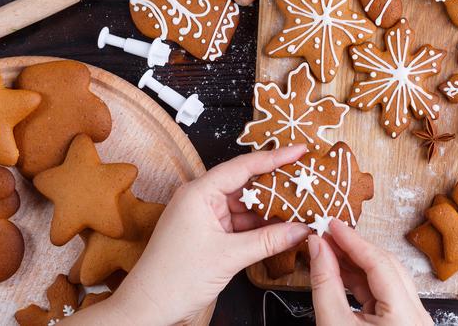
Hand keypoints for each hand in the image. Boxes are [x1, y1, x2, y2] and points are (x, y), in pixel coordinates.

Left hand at [72, 146, 311, 324]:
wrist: (150, 307)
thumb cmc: (174, 278)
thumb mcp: (228, 257)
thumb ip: (268, 240)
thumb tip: (300, 229)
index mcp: (199, 193)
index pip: (243, 167)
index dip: (274, 158)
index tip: (299, 151)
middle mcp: (201, 199)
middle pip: (247, 185)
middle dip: (277, 186)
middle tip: (306, 181)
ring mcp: (205, 217)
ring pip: (246, 206)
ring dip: (271, 209)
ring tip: (300, 208)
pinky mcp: (210, 235)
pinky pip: (241, 224)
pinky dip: (260, 226)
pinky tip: (282, 228)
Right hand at [308, 219, 431, 325]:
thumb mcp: (333, 323)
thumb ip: (325, 283)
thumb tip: (318, 247)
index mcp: (405, 316)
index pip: (379, 263)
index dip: (352, 240)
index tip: (332, 225)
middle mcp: (416, 316)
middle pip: (386, 266)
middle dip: (354, 249)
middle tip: (327, 235)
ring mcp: (411, 319)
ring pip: (385, 278)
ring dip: (356, 263)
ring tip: (330, 250)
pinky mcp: (402, 322)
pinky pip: (383, 293)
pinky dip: (361, 281)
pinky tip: (340, 270)